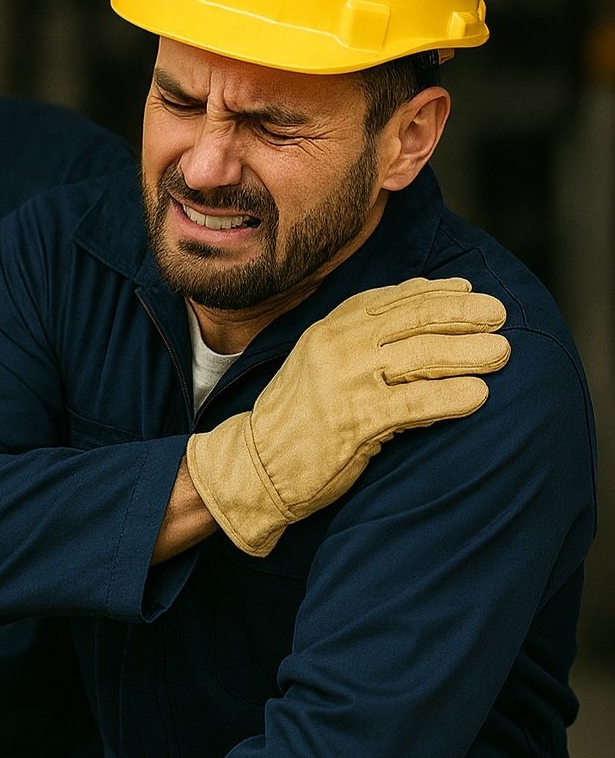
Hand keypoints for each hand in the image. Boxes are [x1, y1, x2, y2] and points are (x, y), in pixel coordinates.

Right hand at [186, 276, 509, 555]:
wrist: (256, 464)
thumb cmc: (299, 417)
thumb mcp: (323, 363)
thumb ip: (364, 341)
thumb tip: (423, 324)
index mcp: (333, 327)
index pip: (396, 298)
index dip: (440, 293)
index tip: (471, 293)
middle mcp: (340, 345)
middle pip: (416, 319)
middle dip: (465, 315)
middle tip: (500, 317)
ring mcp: (347, 381)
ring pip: (422, 355)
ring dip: (469, 352)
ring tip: (501, 354)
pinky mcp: (355, 420)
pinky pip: (414, 402)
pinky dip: (450, 396)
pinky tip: (477, 396)